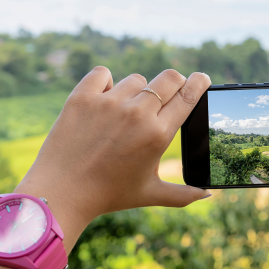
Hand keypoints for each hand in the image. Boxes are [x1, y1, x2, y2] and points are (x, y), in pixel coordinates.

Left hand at [15, 67, 211, 248]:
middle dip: (175, 81)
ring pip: (136, 79)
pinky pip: (102, 74)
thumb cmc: (108, 195)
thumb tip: (208, 192)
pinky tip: (102, 98)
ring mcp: (109, 103)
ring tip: (124, 111)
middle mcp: (137, 114)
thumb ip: (183, 194)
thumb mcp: (150, 194)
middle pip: (170, 78)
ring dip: (136, 90)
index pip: (189, 95)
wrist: (60, 194)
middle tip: (168, 90)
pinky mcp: (82, 98)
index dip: (200, 82)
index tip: (202, 78)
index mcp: (158, 135)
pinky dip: (104, 82)